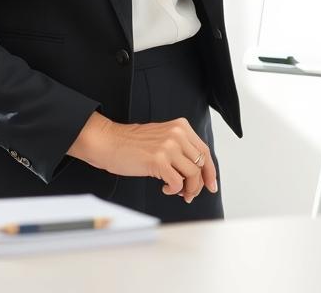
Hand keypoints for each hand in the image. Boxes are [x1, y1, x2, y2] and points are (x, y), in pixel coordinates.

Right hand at [69, 112, 216, 202]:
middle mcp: (178, 134)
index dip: (210, 171)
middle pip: (201, 163)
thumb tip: (196, 173)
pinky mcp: (158, 160)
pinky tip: (165, 188)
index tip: (212, 185)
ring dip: (188, 189)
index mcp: (181, 127)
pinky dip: (174, 190)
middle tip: (191, 194)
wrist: (109, 142)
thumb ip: (180, 149)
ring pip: (192, 174)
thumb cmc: (132, 144)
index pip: (204, 150)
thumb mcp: (162, 138)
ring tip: (178, 193)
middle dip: (200, 183)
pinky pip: (177, 182)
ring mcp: (169, 146)